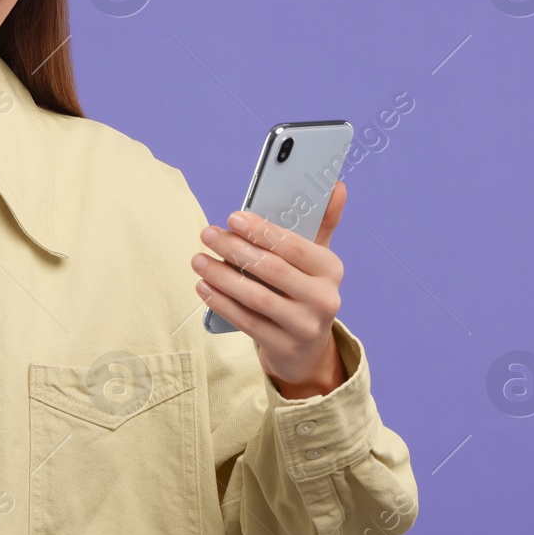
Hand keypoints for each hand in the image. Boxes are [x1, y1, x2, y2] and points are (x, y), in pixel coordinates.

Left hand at [193, 179, 348, 398]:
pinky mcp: (283, 346)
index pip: (294, 246)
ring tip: (198, 260)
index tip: (233, 217)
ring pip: (256, 297)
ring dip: (222, 276)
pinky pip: (247, 321)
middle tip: (207, 234)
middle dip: (235, 249)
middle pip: (272, 269)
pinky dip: (221, 302)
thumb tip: (335, 185)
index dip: (262, 231)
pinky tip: (203, 287)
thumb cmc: (304, 291)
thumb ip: (322, 222)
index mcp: (331, 269)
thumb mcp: (316, 259)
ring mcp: (305, 326)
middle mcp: (324, 298)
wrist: (306, 350)